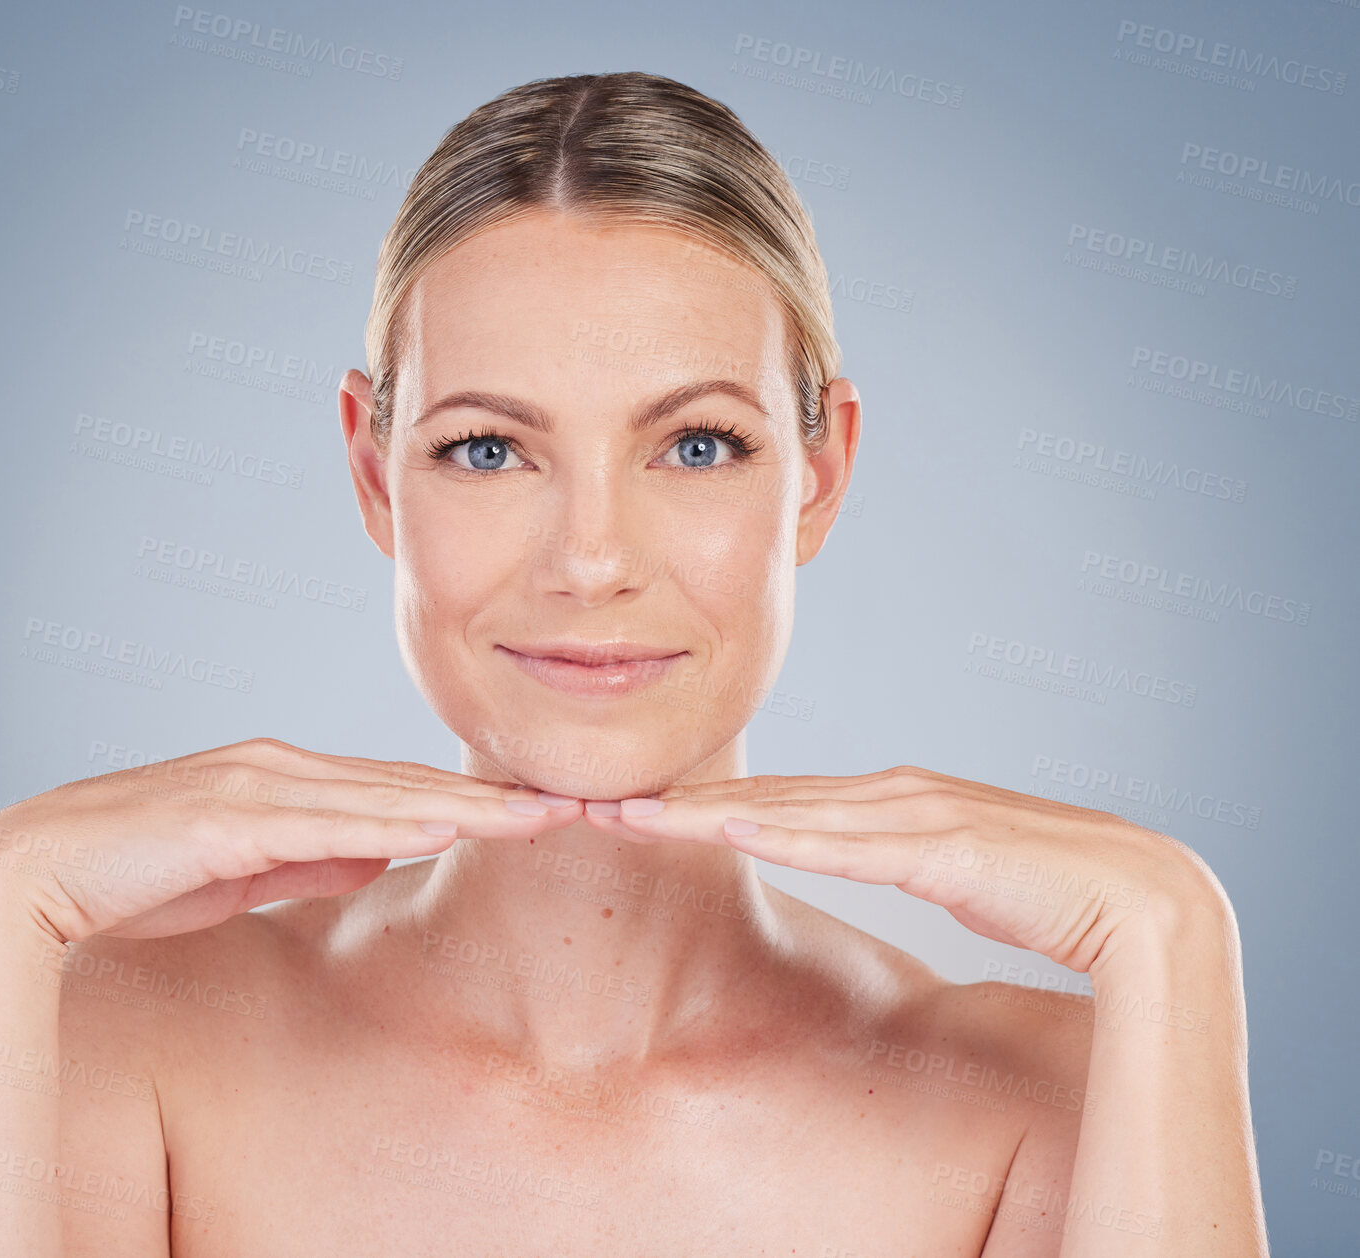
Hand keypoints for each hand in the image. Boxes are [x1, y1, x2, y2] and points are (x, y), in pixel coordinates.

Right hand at [0, 737, 581, 944]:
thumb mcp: (243, 872)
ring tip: (540, 816)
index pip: (397, 791)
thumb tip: (383, 849)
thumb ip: (311, 854)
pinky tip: (443, 828)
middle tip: (580, 801)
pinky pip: (322, 823)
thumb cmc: (132, 876)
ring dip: (463, 807)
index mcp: (283, 781)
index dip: (473, 802)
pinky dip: (388, 824)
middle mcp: (276, 770)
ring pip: (379, 798)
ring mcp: (250, 787)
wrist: (29, 877)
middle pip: (405, 785)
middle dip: (493, 797)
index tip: (542, 812)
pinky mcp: (222, 818)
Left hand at [582, 765, 1227, 971]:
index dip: (703, 805)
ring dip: (705, 814)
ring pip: (789, 813)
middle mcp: (895, 793)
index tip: (636, 811)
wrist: (1143, 900)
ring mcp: (917, 815)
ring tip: (630, 816)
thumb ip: (903, 856)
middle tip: (597, 801)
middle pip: (766, 797)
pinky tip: (727, 830)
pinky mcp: (943, 851)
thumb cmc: (1048, 891)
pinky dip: (785, 836)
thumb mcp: (952, 872)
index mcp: (893, 800)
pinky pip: (847, 845)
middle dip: (680, 802)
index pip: (780, 801)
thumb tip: (867, 857)